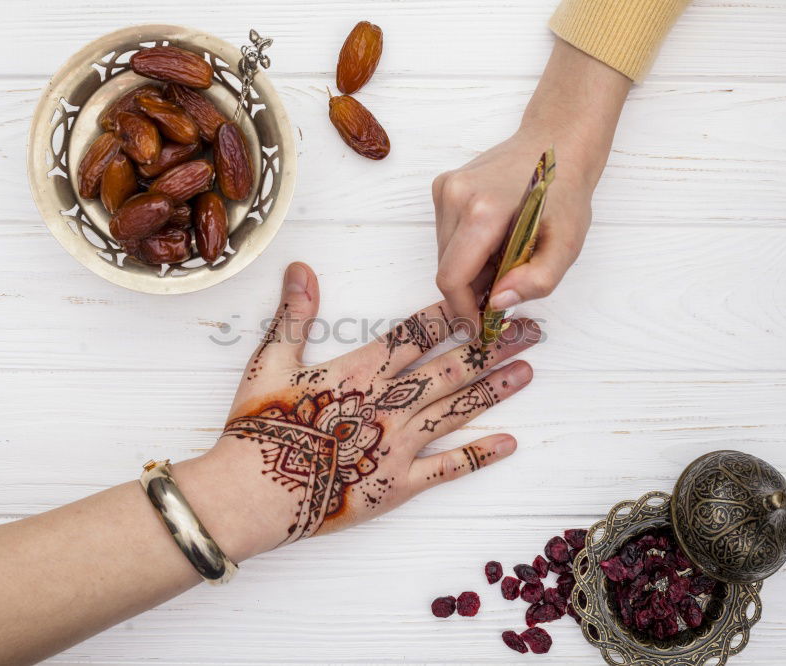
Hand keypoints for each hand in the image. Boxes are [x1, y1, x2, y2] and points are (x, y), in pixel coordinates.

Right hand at [191, 262, 539, 559]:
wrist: (255, 492)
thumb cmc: (260, 426)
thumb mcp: (270, 361)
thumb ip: (294, 314)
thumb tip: (301, 266)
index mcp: (362, 370)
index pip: (417, 333)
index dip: (453, 314)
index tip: (485, 297)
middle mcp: (391, 402)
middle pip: (452, 367)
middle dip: (493, 345)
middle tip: (530, 329)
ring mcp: (399, 444)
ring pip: (458, 409)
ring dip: (495, 389)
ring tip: (528, 371)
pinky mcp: (399, 484)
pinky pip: (448, 468)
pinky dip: (479, 455)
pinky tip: (510, 443)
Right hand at [432, 38, 630, 325]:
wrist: (557, 143)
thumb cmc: (565, 192)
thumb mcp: (567, 243)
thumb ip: (538, 279)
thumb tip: (498, 302)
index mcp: (482, 211)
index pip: (452, 278)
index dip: (463, 309)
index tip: (480, 326)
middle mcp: (454, 196)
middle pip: (446, 268)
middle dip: (471, 289)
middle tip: (505, 287)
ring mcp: (445, 188)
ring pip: (443, 254)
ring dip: (469, 268)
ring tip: (504, 258)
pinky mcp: (443, 186)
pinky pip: (445, 235)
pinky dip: (466, 248)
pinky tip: (494, 239)